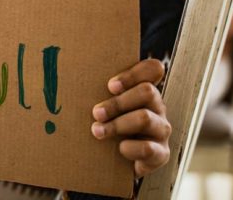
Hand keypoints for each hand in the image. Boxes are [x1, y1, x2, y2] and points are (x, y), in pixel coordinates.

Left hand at [91, 59, 169, 177]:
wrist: (116, 163)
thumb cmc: (107, 127)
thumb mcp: (104, 108)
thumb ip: (97, 92)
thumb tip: (70, 76)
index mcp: (144, 91)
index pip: (153, 69)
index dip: (133, 74)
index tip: (110, 86)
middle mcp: (157, 107)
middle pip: (147, 91)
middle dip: (117, 102)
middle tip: (96, 113)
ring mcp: (161, 129)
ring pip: (145, 118)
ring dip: (117, 124)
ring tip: (97, 131)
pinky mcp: (161, 153)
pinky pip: (148, 148)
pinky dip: (130, 148)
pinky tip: (119, 149)